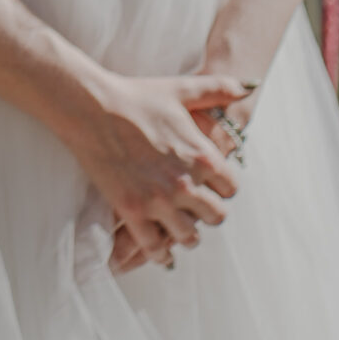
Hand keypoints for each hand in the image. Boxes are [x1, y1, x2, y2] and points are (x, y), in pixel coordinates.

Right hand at [58, 68, 244, 274]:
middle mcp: (186, 183)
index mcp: (203, 156)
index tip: (208, 185)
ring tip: (176, 227)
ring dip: (185, 233)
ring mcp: (159, 200)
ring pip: (190, 237)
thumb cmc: (136, 96)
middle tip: (191, 206)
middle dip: (205, 211)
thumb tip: (248, 86)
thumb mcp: (180, 89)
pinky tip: (160, 252)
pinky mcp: (132, 210)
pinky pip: (155, 247)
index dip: (221, 187)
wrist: (90, 106)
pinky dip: (159, 253)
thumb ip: (219, 88)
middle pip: (216, 217)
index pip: (232, 189)